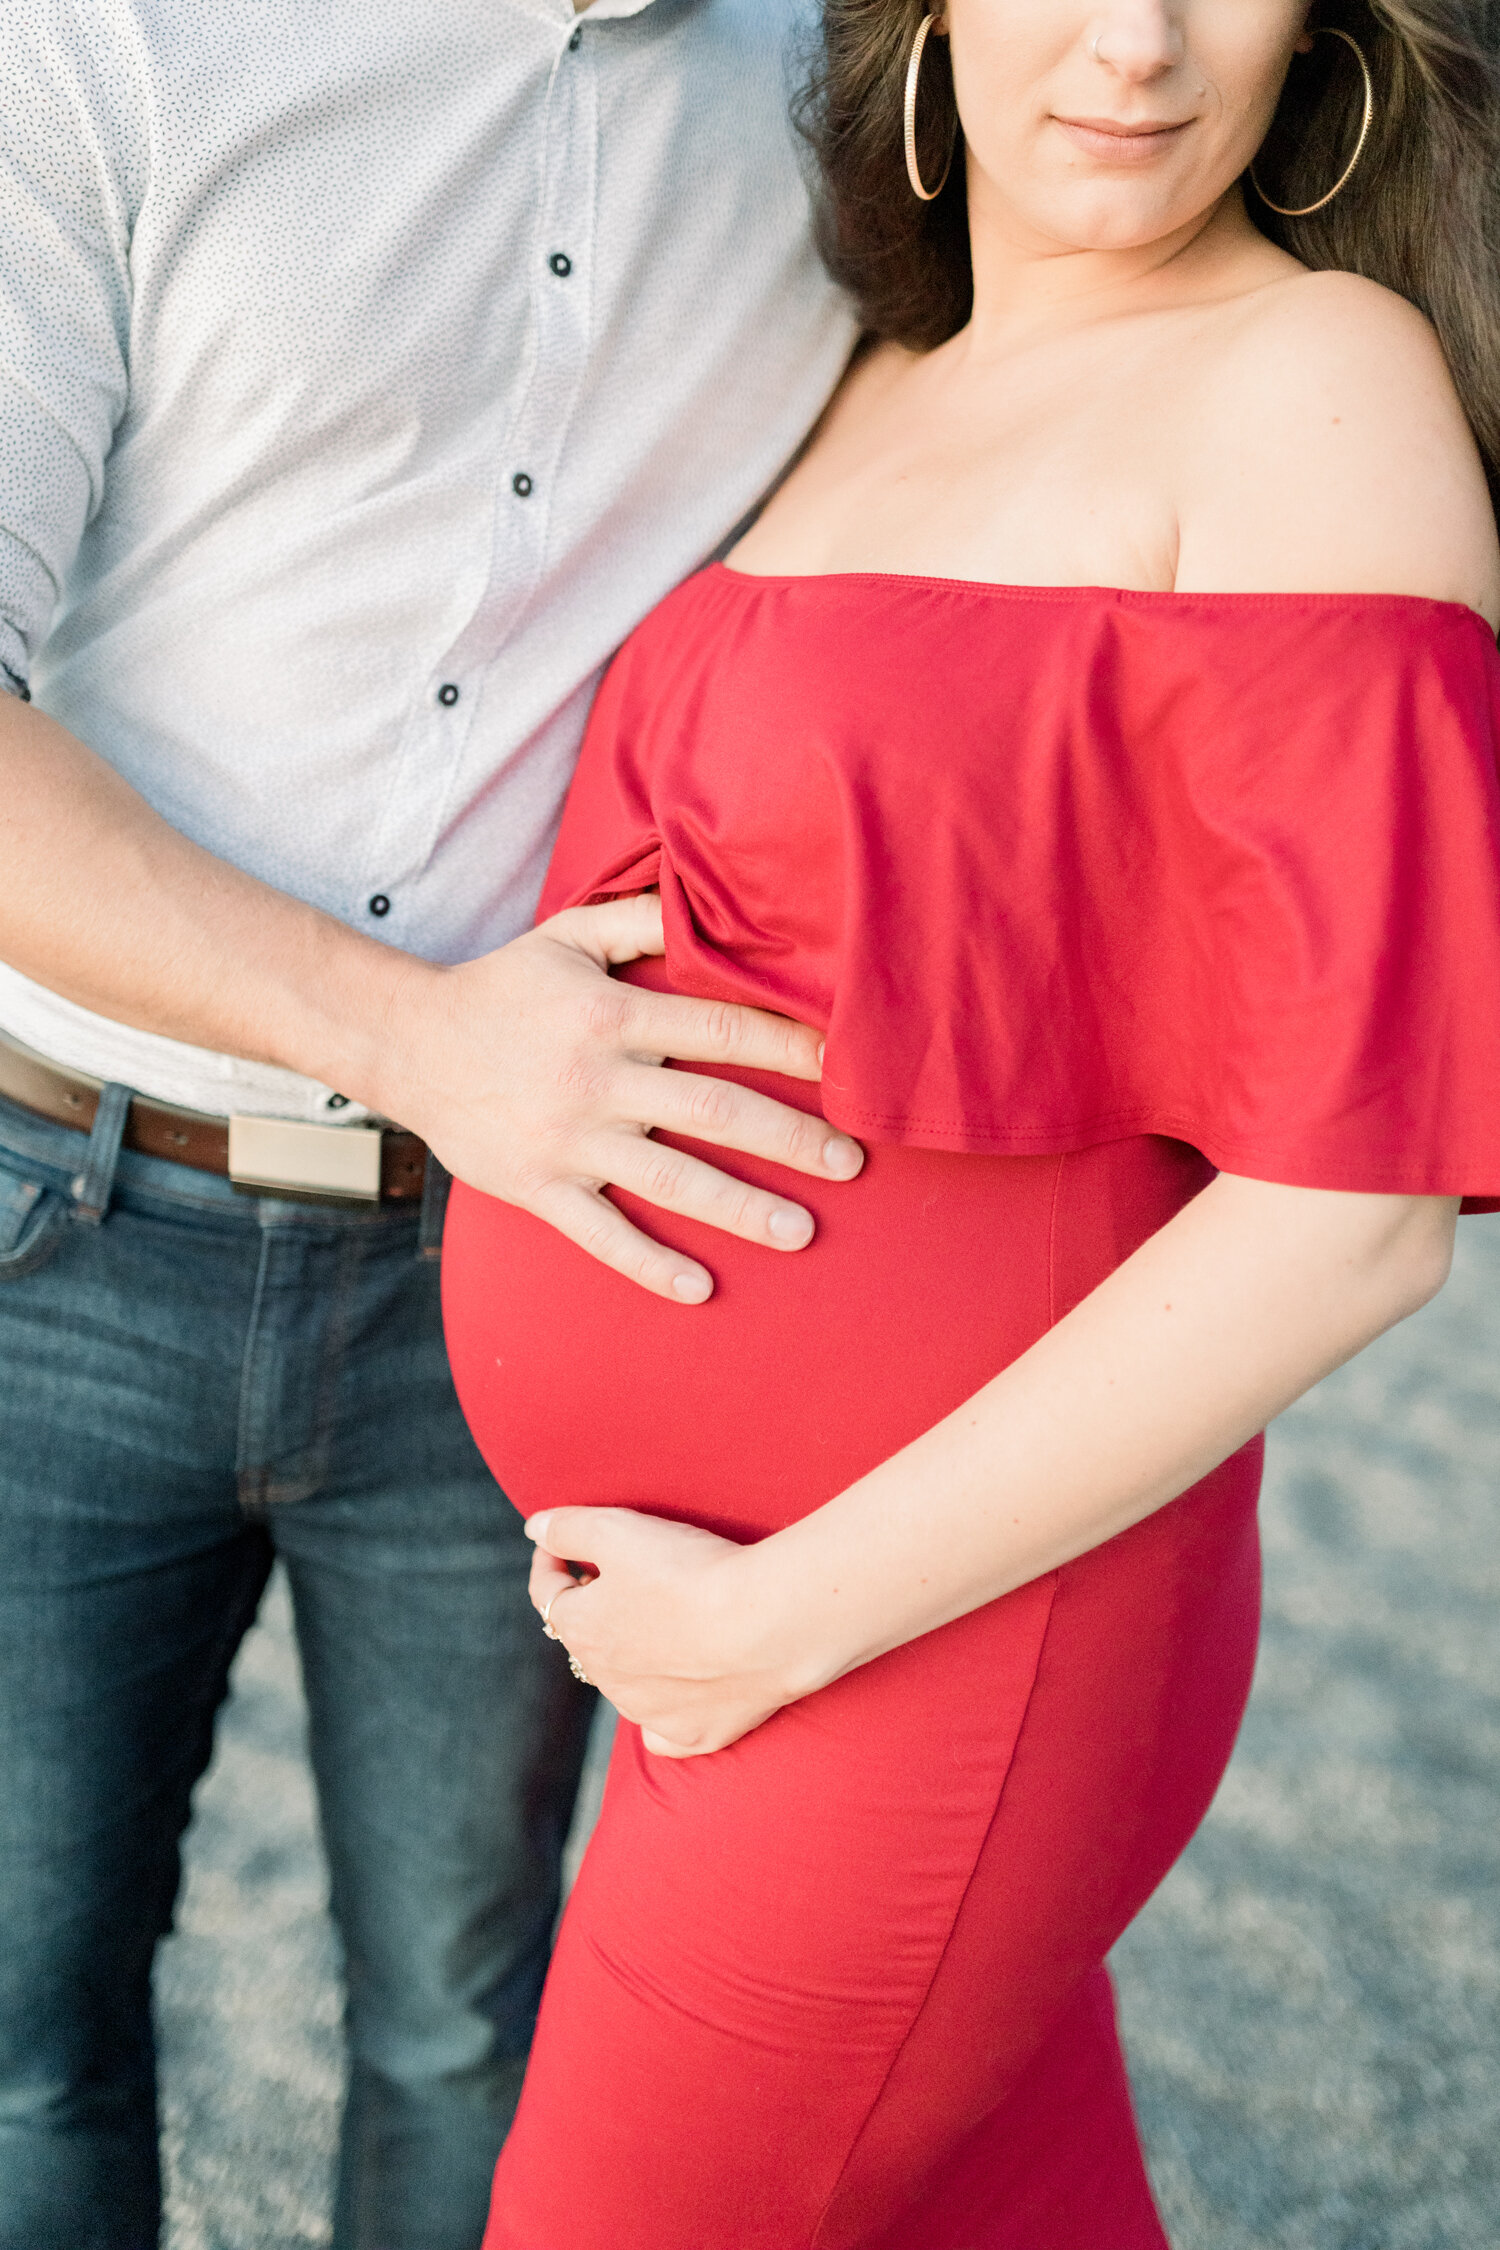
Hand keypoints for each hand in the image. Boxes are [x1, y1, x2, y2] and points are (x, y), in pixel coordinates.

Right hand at [377, 892, 862, 1301]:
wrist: (407, 1043)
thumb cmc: (501, 988)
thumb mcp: (566, 935)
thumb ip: (639, 919)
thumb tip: (709, 902)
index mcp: (613, 1015)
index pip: (723, 1028)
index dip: (791, 1044)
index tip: (846, 1064)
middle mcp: (598, 1080)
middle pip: (714, 1111)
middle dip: (791, 1138)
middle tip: (852, 1161)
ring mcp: (569, 1139)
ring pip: (670, 1180)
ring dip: (741, 1208)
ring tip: (802, 1231)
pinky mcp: (539, 1187)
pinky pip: (601, 1234)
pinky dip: (649, 1265)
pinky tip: (699, 1288)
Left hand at [526, 1507, 802, 1755]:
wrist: (765, 1624)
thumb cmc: (689, 1572)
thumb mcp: (616, 1530)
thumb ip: (567, 1528)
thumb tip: (536, 1529)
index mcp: (581, 1629)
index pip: (547, 1592)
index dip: (551, 1560)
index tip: (560, 1541)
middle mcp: (606, 1680)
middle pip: (586, 1637)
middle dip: (591, 1606)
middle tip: (613, 1575)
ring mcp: (648, 1713)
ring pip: (622, 1683)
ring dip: (628, 1653)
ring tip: (655, 1621)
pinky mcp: (693, 1735)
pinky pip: (662, 1732)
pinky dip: (662, 1713)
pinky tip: (674, 1695)